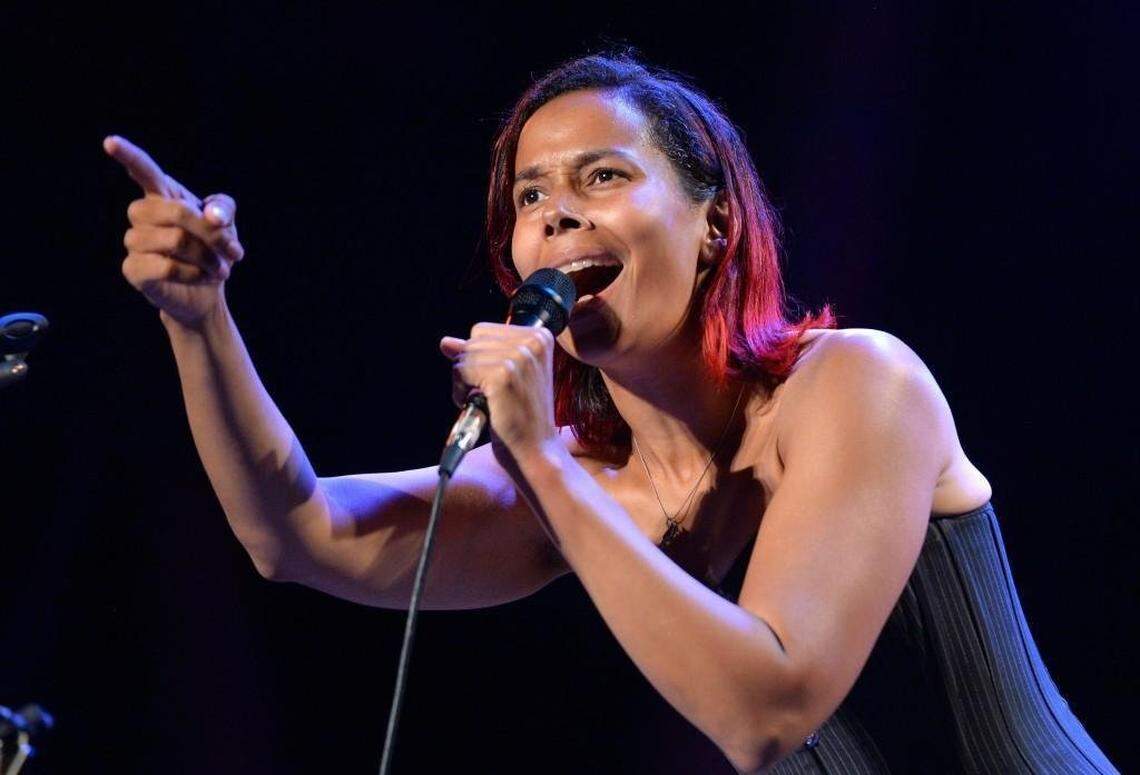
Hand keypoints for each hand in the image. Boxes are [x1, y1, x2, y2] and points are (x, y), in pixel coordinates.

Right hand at [104, 135, 243, 327]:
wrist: (207, 291)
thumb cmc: (213, 251)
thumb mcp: (227, 224)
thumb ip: (223, 208)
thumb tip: (212, 216)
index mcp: (163, 195)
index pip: (143, 170)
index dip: (128, 155)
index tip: (110, 142)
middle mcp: (143, 214)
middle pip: (175, 210)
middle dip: (212, 233)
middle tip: (235, 252)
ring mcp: (134, 242)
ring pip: (175, 240)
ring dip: (208, 257)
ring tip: (219, 269)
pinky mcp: (133, 269)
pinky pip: (166, 267)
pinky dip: (193, 274)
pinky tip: (201, 278)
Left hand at [439, 323, 558, 461]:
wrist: (536, 450)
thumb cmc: (522, 417)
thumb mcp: (506, 376)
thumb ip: (479, 354)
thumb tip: (446, 342)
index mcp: (539, 336)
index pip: (484, 330)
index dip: (481, 358)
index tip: (497, 381)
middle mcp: (533, 341)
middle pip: (473, 340)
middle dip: (473, 368)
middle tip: (493, 395)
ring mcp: (519, 357)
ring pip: (465, 356)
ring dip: (466, 382)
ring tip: (489, 401)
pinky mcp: (503, 374)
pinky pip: (461, 371)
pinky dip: (461, 392)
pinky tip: (480, 406)